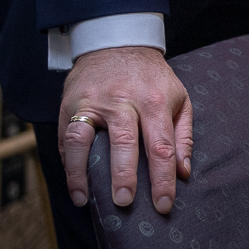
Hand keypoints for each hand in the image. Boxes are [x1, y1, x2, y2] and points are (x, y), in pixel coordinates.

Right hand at [57, 45, 192, 214]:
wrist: (117, 44)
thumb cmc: (152, 79)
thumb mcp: (179, 98)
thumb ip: (183, 136)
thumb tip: (183, 173)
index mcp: (154, 102)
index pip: (161, 146)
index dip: (163, 179)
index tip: (164, 205)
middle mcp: (123, 102)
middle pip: (124, 142)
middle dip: (124, 176)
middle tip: (126, 203)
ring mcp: (93, 103)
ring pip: (83, 140)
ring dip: (82, 173)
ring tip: (86, 200)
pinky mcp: (70, 105)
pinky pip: (65, 138)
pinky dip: (66, 164)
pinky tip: (73, 185)